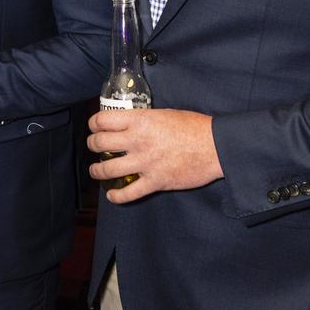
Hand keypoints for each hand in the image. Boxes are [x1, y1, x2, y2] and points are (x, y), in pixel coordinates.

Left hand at [87, 108, 223, 203]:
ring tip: (96, 171)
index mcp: (139, 121)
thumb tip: (130, 124)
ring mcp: (145, 163)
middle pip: (99, 143)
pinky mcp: (155, 182)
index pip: (102, 120)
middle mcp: (137, 141)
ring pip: (107, 169)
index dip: (94, 123)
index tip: (95, 127)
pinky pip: (128, 193)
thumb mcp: (164, 113)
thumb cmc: (194, 127)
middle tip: (95, 146)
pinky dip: (116, 196)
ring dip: (97, 171)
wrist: (216, 146)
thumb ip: (143, 120)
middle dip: (92, 145)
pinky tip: (112, 195)